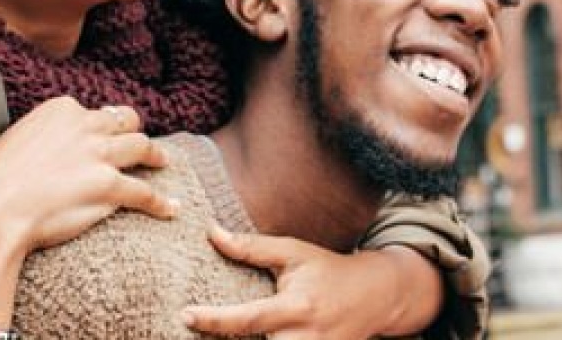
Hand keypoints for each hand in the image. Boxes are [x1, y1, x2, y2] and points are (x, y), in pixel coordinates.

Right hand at [0, 96, 175, 255]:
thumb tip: (52, 144)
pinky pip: (146, 192)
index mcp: (62, 110)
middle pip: (125, 121)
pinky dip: (161, 202)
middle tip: (139, 144)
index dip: (101, 126)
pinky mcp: (111, 186)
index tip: (103, 135)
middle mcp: (86, 126)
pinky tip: (170, 209)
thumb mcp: (17, 138)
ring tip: (163, 162)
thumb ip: (44, 134)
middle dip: (133, 131)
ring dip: (156, 156)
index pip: (93, 111)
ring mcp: (101, 155)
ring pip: (142, 147)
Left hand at [181, 227, 438, 338]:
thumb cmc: (329, 270)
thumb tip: (212, 232)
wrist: (376, 296)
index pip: (248, 320)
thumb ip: (252, 248)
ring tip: (213, 337)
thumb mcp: (294, 252)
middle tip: (187, 333)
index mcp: (296, 308)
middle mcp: (304, 338)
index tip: (185, 316)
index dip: (214, 320)